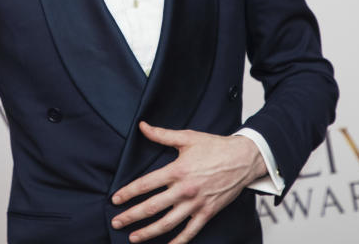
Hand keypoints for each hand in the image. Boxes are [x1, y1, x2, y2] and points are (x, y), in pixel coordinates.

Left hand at [110, 122, 266, 242]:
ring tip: (133, 238)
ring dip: (148, 232)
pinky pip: (189, 232)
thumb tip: (142, 126)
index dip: (128, 193)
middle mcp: (184, 190)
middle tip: (116, 222)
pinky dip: (177, 242)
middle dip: (131, 216)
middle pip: (152, 207)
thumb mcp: (187, 137)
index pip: (146, 184)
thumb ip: (161, 135)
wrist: (243, 159)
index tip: (115, 200)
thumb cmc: (215, 147)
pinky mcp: (207, 213)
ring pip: (167, 223)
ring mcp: (196, 204)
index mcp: (177, 171)